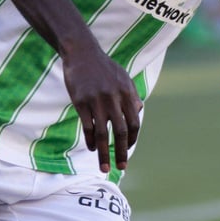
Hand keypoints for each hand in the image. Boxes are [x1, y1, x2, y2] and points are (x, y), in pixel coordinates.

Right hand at [62, 50, 142, 172]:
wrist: (82, 52)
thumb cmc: (103, 67)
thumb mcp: (123, 77)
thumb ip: (132, 95)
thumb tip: (138, 111)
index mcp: (127, 93)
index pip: (134, 123)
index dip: (132, 139)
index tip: (127, 150)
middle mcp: (114, 98)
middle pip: (121, 132)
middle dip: (121, 152)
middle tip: (121, 167)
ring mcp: (97, 101)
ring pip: (102, 134)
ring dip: (104, 153)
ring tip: (104, 167)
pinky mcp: (81, 102)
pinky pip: (88, 126)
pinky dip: (90, 140)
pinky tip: (92, 148)